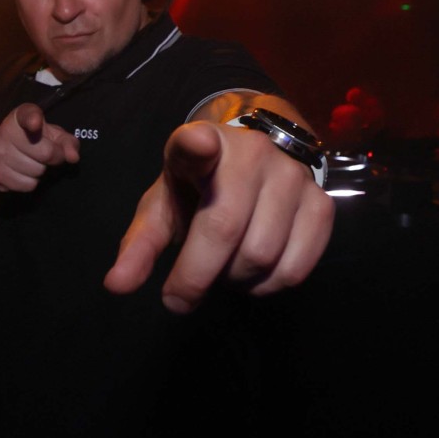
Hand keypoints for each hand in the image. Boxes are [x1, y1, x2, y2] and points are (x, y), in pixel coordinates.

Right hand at [0, 103, 80, 193]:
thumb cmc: (31, 141)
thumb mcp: (51, 135)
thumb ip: (67, 142)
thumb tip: (73, 157)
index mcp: (20, 116)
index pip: (27, 115)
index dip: (33, 119)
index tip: (36, 123)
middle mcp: (6, 132)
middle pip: (46, 153)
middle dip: (52, 157)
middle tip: (45, 154)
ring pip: (37, 172)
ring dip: (40, 171)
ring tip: (30, 162)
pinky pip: (28, 185)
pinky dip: (30, 183)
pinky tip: (21, 173)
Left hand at [103, 121, 332, 312]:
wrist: (251, 164)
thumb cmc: (198, 189)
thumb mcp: (163, 208)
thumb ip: (140, 247)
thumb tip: (117, 286)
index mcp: (201, 143)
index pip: (198, 142)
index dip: (197, 145)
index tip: (196, 143)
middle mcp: (252, 152)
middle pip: (225, 228)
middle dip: (196, 276)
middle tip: (181, 295)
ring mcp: (293, 176)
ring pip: (262, 255)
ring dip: (234, 281)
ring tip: (221, 271)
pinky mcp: (322, 203)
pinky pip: (297, 267)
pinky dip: (269, 286)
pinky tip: (253, 276)